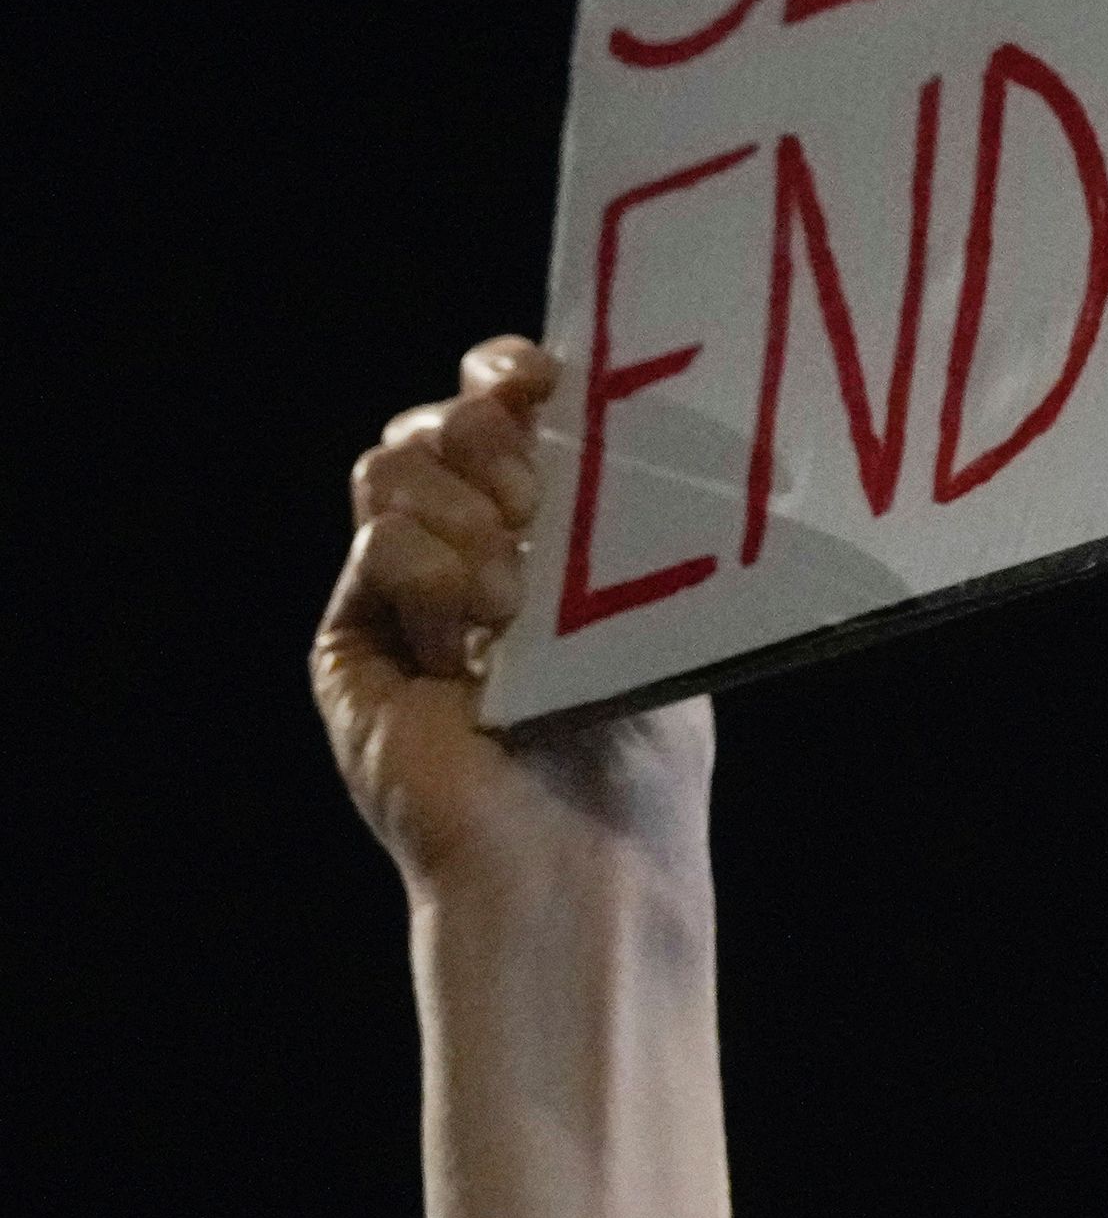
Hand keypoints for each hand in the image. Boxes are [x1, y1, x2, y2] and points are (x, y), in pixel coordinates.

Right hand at [311, 336, 713, 899]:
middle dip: (490, 440)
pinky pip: (377, 542)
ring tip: (515, 602)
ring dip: (465, 517)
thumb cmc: (640, 740)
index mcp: (547, 524)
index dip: (509, 369)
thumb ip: (609, 503)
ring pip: (392, 466)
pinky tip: (473, 641)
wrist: (580, 848)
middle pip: (438, 420)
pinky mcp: (352, 639)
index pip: (500, 401)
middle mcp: (468, 544)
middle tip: (542, 511)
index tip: (545, 378)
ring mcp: (402, 590)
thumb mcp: (645, 598)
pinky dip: (433, 575)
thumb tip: (595, 404)